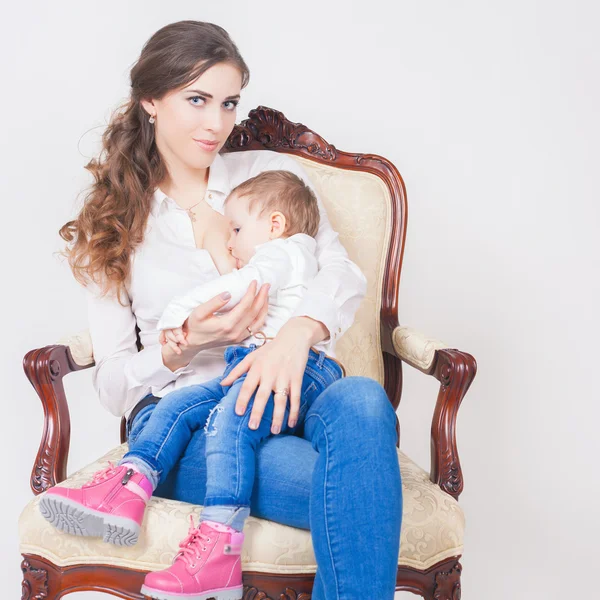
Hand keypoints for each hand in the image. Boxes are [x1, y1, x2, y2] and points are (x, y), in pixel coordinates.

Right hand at [161, 280, 269, 371]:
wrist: (192, 342)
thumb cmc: (194, 325)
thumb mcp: (199, 312)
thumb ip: (214, 302)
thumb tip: (228, 293)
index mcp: (226, 325)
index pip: (245, 306)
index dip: (251, 293)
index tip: (254, 282)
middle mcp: (235, 332)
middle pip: (254, 313)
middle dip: (262, 297)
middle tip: (266, 285)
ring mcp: (238, 337)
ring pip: (258, 321)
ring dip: (264, 307)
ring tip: (266, 294)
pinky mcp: (239, 339)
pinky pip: (255, 328)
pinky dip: (261, 317)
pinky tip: (262, 308)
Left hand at [220, 317, 326, 433]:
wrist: (293, 338)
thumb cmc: (270, 349)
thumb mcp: (251, 356)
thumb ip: (236, 371)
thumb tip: (222, 384)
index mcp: (257, 368)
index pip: (248, 386)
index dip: (242, 399)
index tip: (238, 413)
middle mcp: (270, 373)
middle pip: (263, 395)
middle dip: (257, 411)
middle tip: (252, 427)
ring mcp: (284, 377)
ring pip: (281, 399)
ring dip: (278, 416)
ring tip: (274, 431)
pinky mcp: (297, 379)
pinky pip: (296, 397)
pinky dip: (294, 411)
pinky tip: (291, 423)